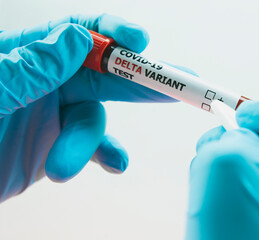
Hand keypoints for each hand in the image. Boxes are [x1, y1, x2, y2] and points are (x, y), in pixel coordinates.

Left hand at [0, 14, 191, 201]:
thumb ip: (29, 68)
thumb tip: (76, 39)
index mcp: (24, 56)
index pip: (76, 33)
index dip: (112, 32)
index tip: (141, 41)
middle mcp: (44, 80)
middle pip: (102, 71)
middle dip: (140, 79)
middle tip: (183, 84)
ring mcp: (53, 113)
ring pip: (94, 117)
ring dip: (87, 141)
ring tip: (64, 168)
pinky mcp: (59, 145)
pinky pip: (93, 145)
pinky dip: (105, 153)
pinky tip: (115, 164)